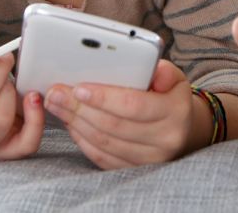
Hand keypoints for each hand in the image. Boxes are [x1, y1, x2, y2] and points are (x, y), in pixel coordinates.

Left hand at [44, 60, 205, 169]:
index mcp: (176, 112)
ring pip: (103, 142)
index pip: (134, 105)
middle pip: (113, 125)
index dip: (104, 98)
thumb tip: (151, 68)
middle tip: (56, 93)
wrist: (181, 127)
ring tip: (57, 104)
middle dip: (80, 108)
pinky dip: (81, 139)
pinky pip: (101, 156)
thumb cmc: (169, 95)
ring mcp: (149, 159)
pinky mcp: (133, 169)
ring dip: (76, 122)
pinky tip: (70, 122)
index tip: (79, 88)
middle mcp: (165, 140)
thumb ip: (163, 70)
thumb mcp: (173, 77)